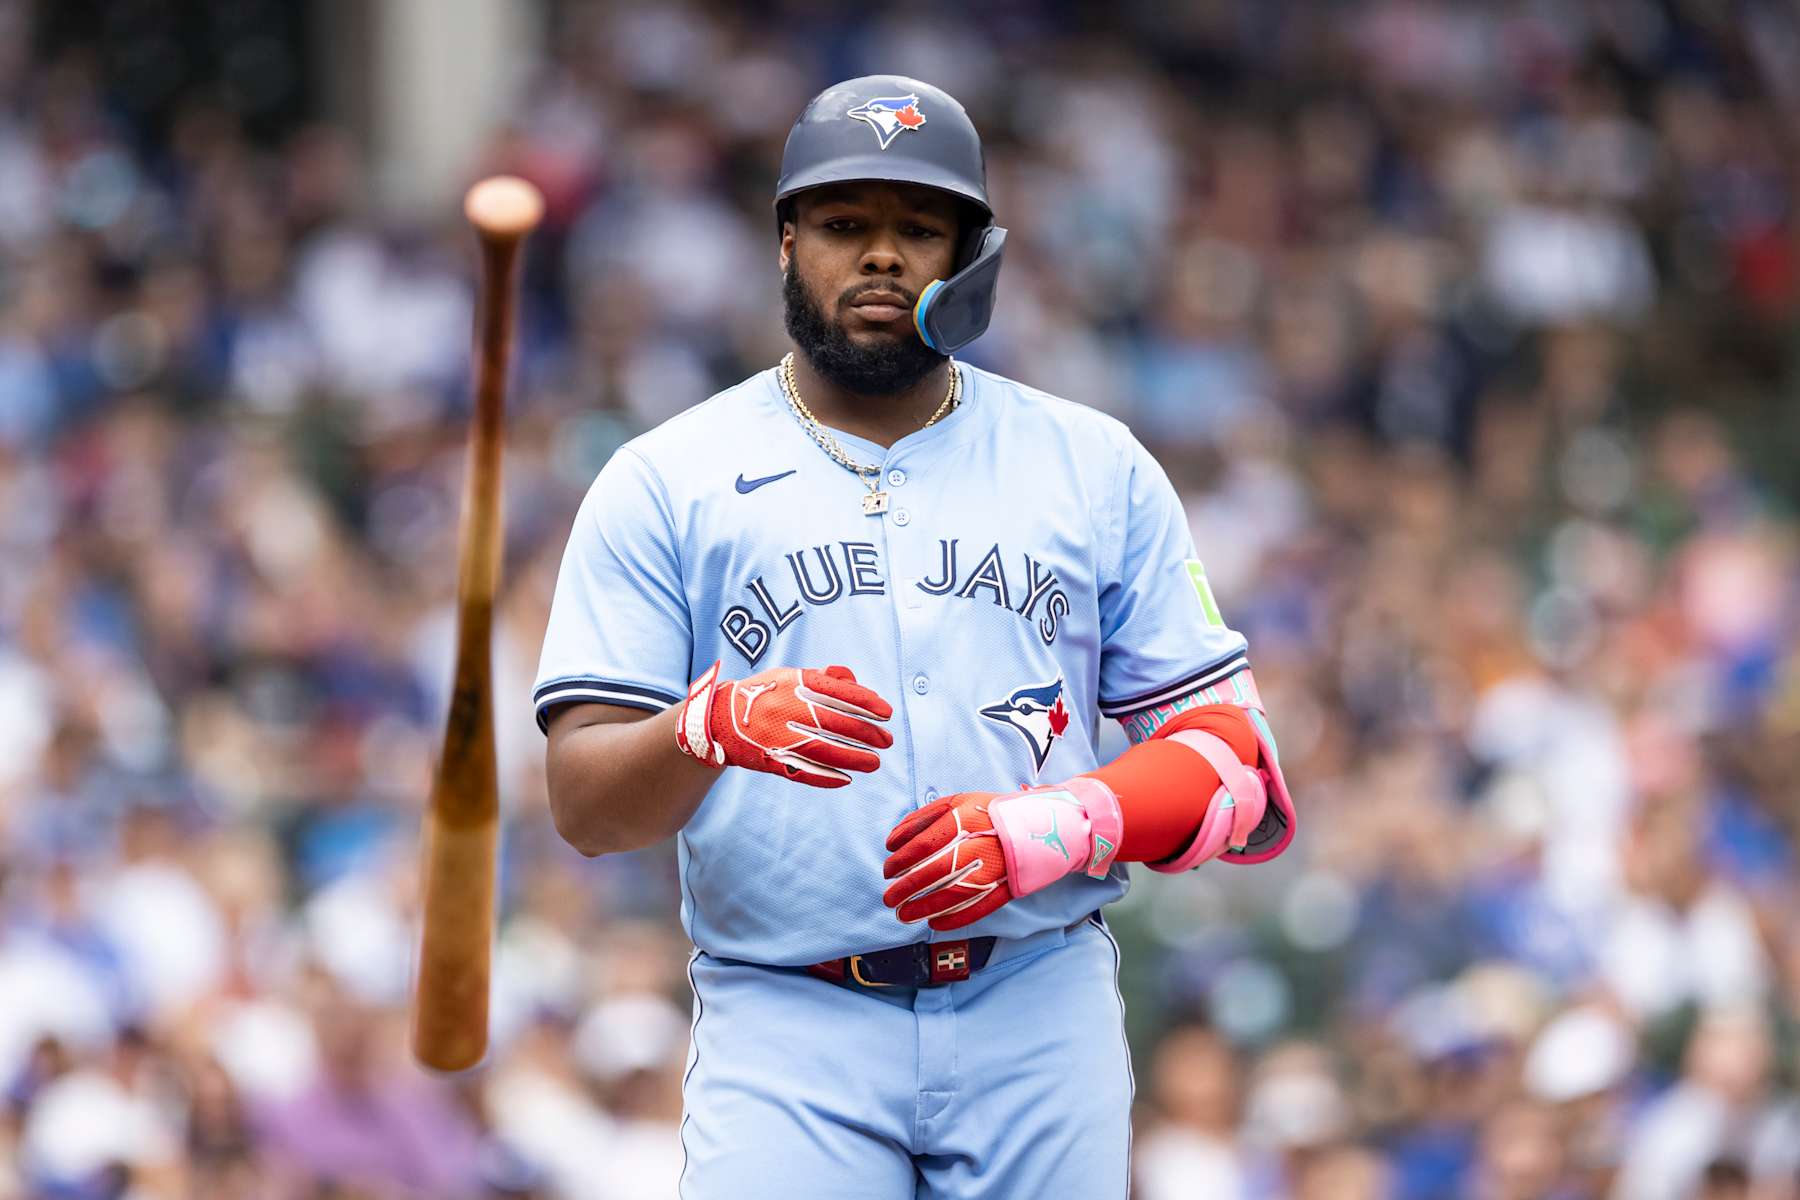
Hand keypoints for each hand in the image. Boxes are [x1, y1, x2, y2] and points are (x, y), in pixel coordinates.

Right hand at [676, 660, 893, 787]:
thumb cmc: (762, 694)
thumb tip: (854, 681)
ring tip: (874, 763)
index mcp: (791, 683)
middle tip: (887, 741)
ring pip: (820, 749)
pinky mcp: (768, 759)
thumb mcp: (787, 676)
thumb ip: (822, 678)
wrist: (717, 719)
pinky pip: (800, 770)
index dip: (864, 702)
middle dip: (865, 732)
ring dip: (851, 757)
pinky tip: (846, 779)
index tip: (886, 712)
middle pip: (833, 722)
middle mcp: (784, 708)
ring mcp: (775, 736)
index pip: (836, 691)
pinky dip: (824, 776)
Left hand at [881, 778, 1121, 930]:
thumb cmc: (990, 813)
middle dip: (906, 888)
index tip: (888, 870)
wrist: (1040, 824)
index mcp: (964, 821)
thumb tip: (892, 841)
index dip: (901, 860)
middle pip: (933, 872)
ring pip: (952, 895)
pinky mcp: (1006, 889)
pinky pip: (977, 909)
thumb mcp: (958, 803)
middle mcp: (977, 846)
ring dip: (924, 908)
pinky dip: (954, 919)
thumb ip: (922, 818)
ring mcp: (993, 870)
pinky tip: (935, 924)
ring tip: (904, 915)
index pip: (923, 845)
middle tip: (890, 898)